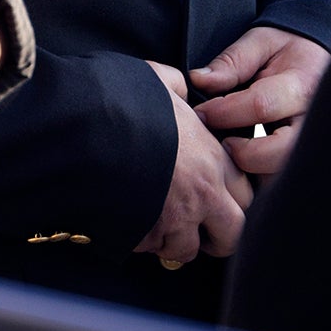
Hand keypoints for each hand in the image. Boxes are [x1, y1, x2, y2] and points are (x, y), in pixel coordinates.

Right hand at [134, 60, 250, 263]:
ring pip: (187, 251)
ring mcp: (174, 219)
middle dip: (216, 237)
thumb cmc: (122, 99)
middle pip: (231, 235)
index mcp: (213, 158)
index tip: (218, 197)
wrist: (84, 129)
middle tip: (200, 231)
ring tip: (157, 226)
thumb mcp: (158, 80)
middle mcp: (202, 194)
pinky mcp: (143, 235)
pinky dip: (142, 242)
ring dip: (174, 242)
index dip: (234, 199)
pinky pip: (149, 249)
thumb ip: (178, 89)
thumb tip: (180, 91)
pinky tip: (131, 222)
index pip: (247, 195)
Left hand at [189, 25, 330, 176]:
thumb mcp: (262, 42)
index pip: (262, 106)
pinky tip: (248, 161)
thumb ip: (232, 62)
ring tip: (235, 151)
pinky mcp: (311, 159)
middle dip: (243, 153)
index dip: (225, 113)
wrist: (324, 61)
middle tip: (223, 143)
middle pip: (280, 152)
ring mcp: (316, 143)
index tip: (202, 113)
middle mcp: (315, 120)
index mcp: (302, 85)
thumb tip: (199, 81)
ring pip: (284, 172)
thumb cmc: (289, 52)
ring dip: (254, 170)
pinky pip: (284, 177)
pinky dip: (263, 176)